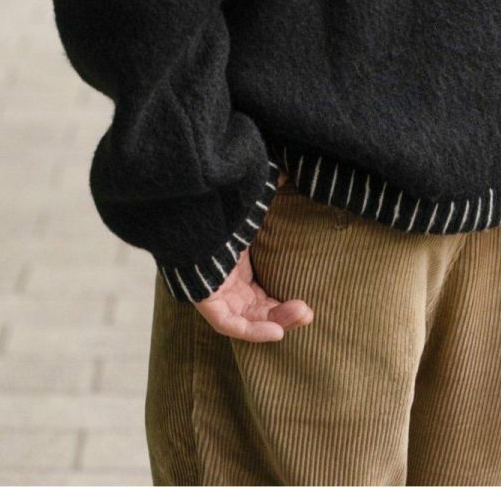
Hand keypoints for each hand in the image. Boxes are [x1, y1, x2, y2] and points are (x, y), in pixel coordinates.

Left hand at [193, 165, 313, 340]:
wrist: (192, 202)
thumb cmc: (221, 198)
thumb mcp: (253, 197)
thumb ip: (272, 186)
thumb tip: (291, 168)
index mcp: (234, 261)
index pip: (259, 291)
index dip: (282, 301)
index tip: (307, 302)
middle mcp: (223, 279)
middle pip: (256, 306)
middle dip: (284, 313)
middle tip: (308, 312)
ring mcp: (213, 290)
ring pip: (247, 317)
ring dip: (275, 321)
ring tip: (303, 315)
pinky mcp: (204, 297)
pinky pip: (227, 323)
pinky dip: (252, 330)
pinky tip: (276, 332)